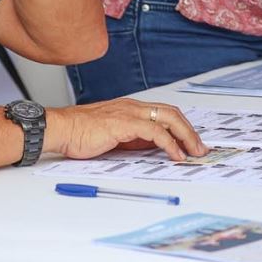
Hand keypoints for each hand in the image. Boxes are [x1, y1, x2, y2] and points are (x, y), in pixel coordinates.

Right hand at [43, 99, 206, 161]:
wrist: (60, 129)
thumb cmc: (80, 134)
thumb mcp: (114, 137)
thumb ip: (133, 139)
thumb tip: (153, 148)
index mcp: (131, 109)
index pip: (165, 113)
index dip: (181, 126)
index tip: (191, 141)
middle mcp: (134, 107)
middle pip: (172, 113)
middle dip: (190, 131)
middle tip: (200, 147)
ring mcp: (130, 113)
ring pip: (169, 119)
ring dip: (186, 136)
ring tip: (194, 152)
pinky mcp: (125, 124)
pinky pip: (155, 132)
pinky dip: (169, 143)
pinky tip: (175, 154)